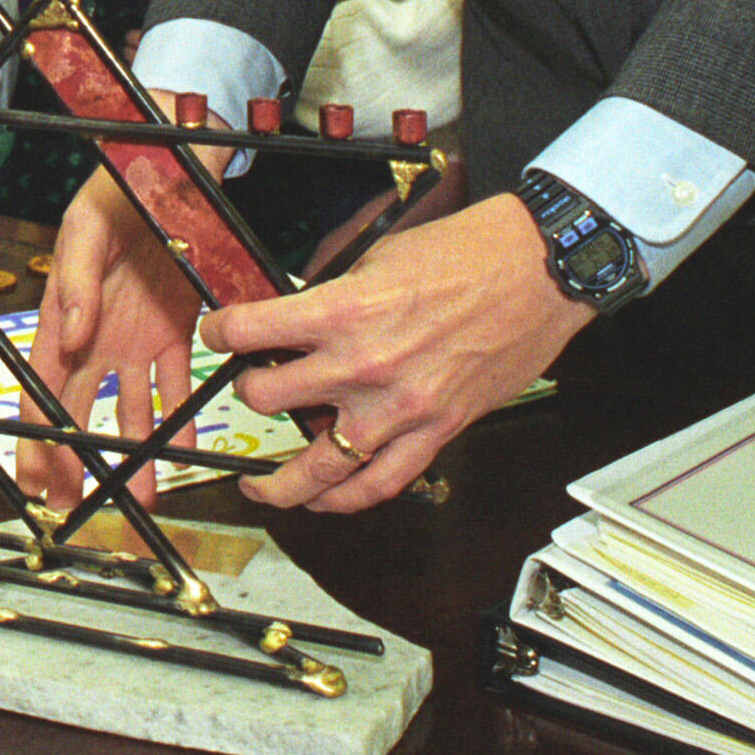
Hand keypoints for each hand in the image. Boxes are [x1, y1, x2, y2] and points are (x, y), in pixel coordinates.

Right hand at [15, 173, 202, 514]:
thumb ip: (78, 282)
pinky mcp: (177, 331)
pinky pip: (178, 384)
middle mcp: (95, 333)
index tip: (37, 475)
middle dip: (73, 459)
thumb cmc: (118, 189)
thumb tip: (70, 337)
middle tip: (72, 506)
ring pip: (131, 409)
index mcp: (63, 310)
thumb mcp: (89, 228)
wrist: (176, 166)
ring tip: (141, 497)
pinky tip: (184, 452)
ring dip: (134, 454)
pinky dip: (180, 417)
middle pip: (78, 408)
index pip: (43, 382)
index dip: (38, 432)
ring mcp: (136, 337)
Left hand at [201, 194, 589, 512]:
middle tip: (252, 388)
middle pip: (268, 398)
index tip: (217, 332)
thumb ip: (335, 296)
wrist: (537, 271)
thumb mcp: (379, 258)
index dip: (221, 331)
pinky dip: (346, 500)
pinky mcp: (437, 431)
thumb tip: (299, 320)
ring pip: (317, 466)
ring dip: (280, 481)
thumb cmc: (467, 253)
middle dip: (250, 392)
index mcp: (343, 310)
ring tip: (261, 487)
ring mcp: (399, 406)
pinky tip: (325, 501)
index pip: (250, 330)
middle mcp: (363, 364)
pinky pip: (381, 483)